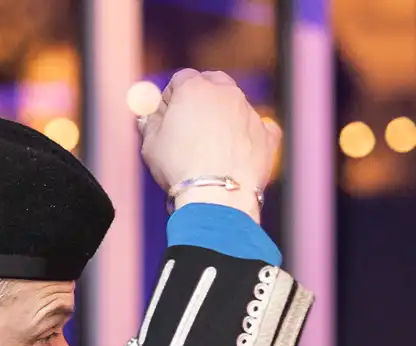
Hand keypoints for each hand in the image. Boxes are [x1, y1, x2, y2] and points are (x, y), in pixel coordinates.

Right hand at [138, 69, 279, 213]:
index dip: (171, 97)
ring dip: (226, 118)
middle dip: (203, 97)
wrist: (216, 196)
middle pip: (214, 82)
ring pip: (237, 106)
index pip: (181, 79)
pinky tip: (242, 150)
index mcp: (195, 88)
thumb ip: (150, 124)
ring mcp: (250, 112)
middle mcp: (226, 93)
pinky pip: (263, 128)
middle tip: (192, 124)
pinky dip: (252, 136)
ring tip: (214, 148)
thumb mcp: (151, 145)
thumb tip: (148, 117)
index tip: (167, 117)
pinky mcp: (267, 135)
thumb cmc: (179, 168)